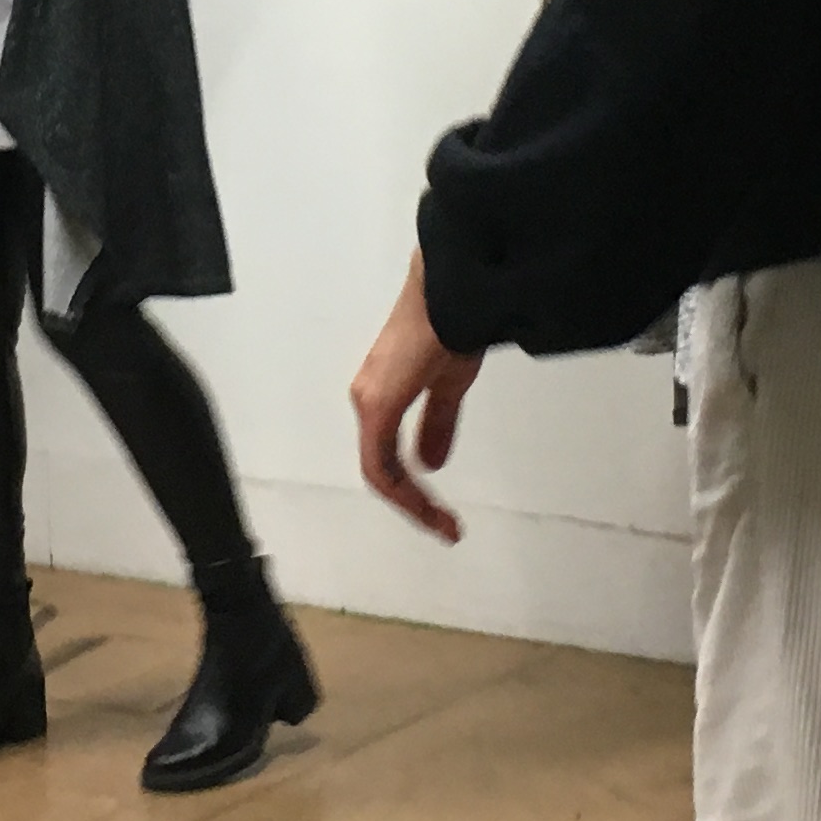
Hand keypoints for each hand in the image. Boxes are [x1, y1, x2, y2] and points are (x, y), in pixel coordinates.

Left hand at [349, 254, 483, 543]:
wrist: (453, 291)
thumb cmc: (452, 324)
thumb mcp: (449, 385)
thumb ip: (437, 424)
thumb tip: (431, 463)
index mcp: (382, 396)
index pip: (387, 458)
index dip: (412, 493)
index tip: (441, 517)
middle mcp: (367, 400)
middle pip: (382, 469)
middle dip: (414, 505)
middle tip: (446, 528)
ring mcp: (369, 402)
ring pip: (381, 470)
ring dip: (411, 502)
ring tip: (441, 524)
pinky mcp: (378, 404)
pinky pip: (381, 462)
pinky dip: (403, 489)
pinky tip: (425, 505)